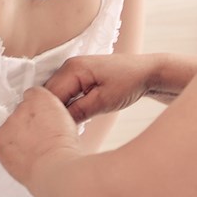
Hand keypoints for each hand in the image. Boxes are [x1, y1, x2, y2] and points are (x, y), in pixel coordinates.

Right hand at [0, 87, 81, 187]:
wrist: (54, 169)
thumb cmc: (44, 175)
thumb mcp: (23, 168)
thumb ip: (21, 153)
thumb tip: (29, 150)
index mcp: (2, 145)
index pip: (11, 130)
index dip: (25, 132)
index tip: (34, 137)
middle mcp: (8, 126)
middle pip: (19, 115)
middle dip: (32, 121)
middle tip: (47, 134)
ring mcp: (20, 112)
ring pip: (30, 104)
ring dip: (41, 112)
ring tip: (55, 128)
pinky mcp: (34, 101)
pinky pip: (37, 92)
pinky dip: (47, 98)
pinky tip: (55, 113)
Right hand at [42, 54, 157, 123]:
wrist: (146, 73)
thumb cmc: (129, 83)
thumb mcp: (103, 101)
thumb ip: (78, 111)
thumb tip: (58, 123)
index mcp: (73, 68)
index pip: (50, 95)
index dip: (52, 115)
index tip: (58, 130)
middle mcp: (69, 65)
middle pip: (50, 94)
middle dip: (54, 112)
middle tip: (62, 130)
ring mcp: (73, 69)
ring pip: (56, 94)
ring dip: (60, 109)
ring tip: (69, 125)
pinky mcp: (78, 75)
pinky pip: (65, 91)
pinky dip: (67, 104)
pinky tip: (74, 116)